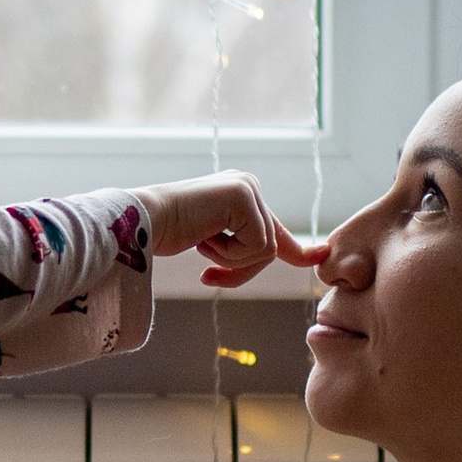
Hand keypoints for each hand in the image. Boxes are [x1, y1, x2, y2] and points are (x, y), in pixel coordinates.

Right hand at [144, 170, 330, 287]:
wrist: (140, 222)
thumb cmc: (166, 234)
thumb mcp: (212, 242)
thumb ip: (242, 246)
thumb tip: (274, 254)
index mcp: (240, 194)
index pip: (274, 230)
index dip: (299, 250)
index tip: (321, 256)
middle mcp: (248, 186)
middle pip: (270, 247)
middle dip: (241, 270)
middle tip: (208, 275)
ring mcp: (247, 189)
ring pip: (265, 251)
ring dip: (230, 262)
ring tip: (200, 247)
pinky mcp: (243, 198)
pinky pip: (257, 247)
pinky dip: (229, 255)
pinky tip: (204, 239)